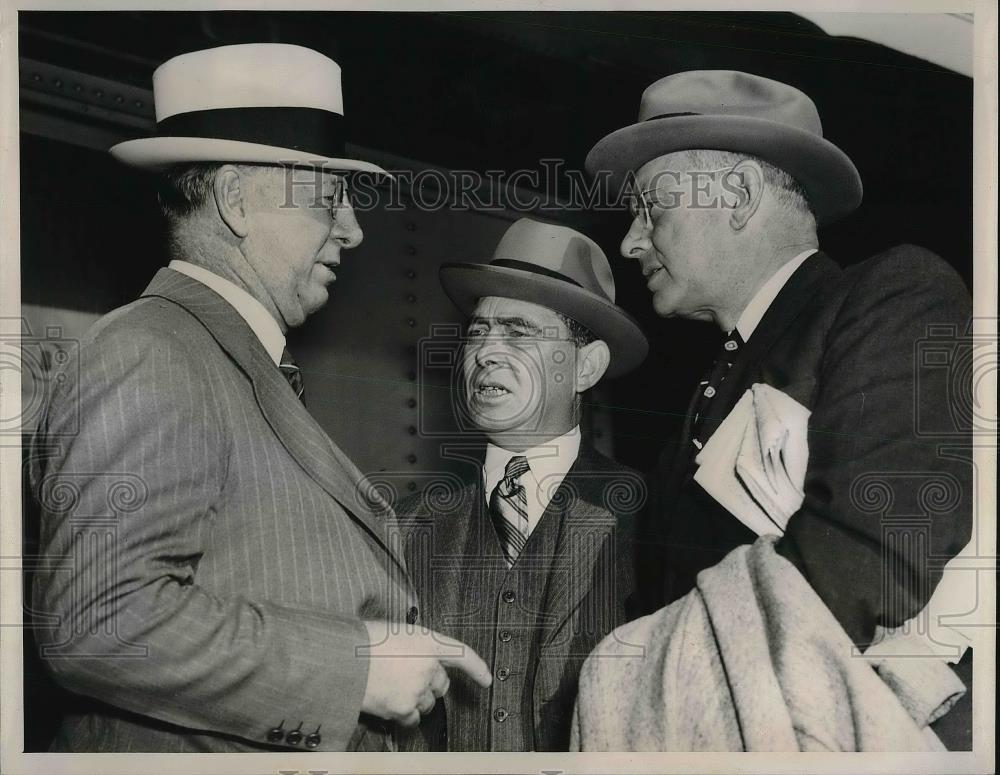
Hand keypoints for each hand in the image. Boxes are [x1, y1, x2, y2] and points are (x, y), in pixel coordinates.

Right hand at [359, 621, 490, 727]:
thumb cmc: (362, 640)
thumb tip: (415, 660)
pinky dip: (404, 716)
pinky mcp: (403, 707)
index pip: (461, 655)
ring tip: (393, 689)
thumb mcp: (394, 631)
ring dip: (416, 700)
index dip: (477, 668)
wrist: (342, 658)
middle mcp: (427, 665)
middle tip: (411, 681)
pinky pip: (413, 719)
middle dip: (431, 686)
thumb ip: (412, 646)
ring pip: (428, 704)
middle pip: (441, 685)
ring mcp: (417, 688)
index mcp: (427, 641)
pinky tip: (391, 705)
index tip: (486, 679)